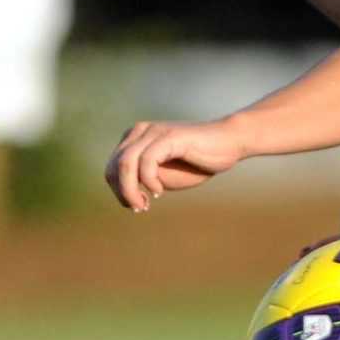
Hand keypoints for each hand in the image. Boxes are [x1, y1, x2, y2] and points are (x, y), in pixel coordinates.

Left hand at [104, 116, 250, 212]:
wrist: (228, 144)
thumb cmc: (196, 161)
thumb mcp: (163, 175)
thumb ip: (142, 179)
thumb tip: (124, 191)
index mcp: (135, 139)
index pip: (111, 168)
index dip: (118, 191)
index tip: (138, 206)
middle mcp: (140, 132)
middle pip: (114, 166)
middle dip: (122, 193)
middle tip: (140, 208)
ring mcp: (154, 132)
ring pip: (125, 163)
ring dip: (130, 190)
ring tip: (144, 204)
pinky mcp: (169, 136)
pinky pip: (147, 160)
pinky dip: (148, 180)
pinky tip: (158, 192)